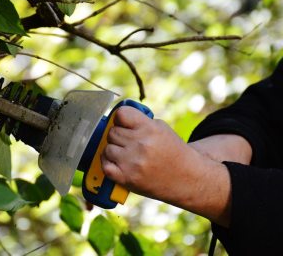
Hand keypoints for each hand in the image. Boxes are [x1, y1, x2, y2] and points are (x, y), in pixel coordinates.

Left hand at [101, 106, 232, 226]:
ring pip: (107, 148)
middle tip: (128, 142)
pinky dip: (108, 163)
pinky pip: (105, 165)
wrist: (187, 178)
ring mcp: (133, 162)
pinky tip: (117, 163)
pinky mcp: (127, 178)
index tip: (124, 123)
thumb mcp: (161, 128)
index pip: (121, 114)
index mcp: (150, 129)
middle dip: (118, 136)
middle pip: (112, 132)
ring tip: (126, 154)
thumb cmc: (172, 151)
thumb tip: (116, 117)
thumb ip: (140, 121)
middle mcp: (141, 144)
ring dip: (113, 150)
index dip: (120, 118)